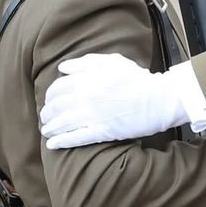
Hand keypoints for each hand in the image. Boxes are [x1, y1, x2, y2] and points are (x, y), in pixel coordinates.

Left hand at [40, 53, 188, 148]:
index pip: (58, 87)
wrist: (159, 99)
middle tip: (46, 117)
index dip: (50, 95)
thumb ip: (86, 63)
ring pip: (62, 123)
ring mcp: (92, 116)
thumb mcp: (113, 62)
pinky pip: (75, 138)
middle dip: (47, 113)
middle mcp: (86, 97)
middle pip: (56, 106)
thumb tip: (63, 68)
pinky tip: (52, 145)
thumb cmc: (138, 79)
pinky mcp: (101, 132)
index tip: (50, 100)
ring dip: (50, 128)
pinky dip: (61, 142)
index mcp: (87, 79)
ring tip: (47, 131)